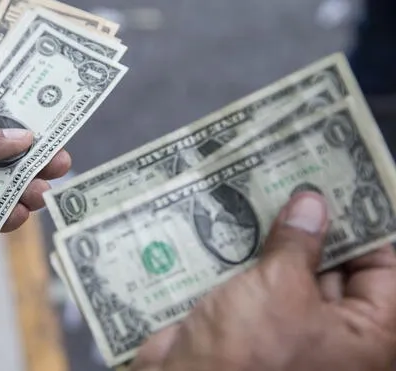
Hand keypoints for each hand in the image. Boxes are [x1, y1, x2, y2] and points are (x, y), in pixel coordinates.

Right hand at [131, 192, 395, 370]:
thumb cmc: (250, 351)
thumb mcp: (282, 288)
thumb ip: (299, 242)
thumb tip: (312, 203)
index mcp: (364, 334)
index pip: (382, 267)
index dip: (364, 224)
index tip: (341, 183)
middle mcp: (333, 332)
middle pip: (336, 266)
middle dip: (316, 224)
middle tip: (298, 177)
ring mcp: (288, 327)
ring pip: (292, 272)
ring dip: (276, 237)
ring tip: (265, 189)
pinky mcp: (251, 323)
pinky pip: (258, 283)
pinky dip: (248, 255)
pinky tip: (236, 219)